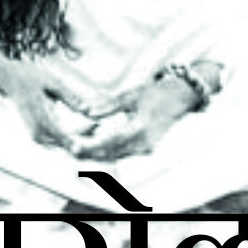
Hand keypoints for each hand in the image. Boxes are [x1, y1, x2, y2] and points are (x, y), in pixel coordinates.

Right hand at [0, 42, 97, 150]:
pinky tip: (91, 128)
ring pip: (67, 146)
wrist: (7, 79)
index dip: (89, 142)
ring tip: (103, 129)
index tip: (105, 137)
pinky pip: (62, 141)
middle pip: (70, 148)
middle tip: (110, 133)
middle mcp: (39, 134)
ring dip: (85, 140)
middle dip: (91, 143)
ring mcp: (38, 137)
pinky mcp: (40, 136)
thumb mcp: (53, 83)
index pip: (69, 141)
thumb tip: (89, 110)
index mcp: (42, 122)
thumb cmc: (28, 77)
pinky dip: (77, 137)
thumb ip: (71, 97)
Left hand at [70, 74, 198, 160]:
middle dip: (88, 150)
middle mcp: (144, 143)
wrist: (178, 98)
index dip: (90, 145)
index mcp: (141, 128)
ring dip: (96, 148)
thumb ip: (108, 105)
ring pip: (114, 154)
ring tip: (79, 136)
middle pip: (110, 152)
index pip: (110, 142)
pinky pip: (121, 151)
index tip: (74, 146)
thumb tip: (87, 111)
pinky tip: (94, 134)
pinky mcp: (145, 148)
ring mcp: (146, 148)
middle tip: (69, 143)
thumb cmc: (155, 93)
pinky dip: (106, 146)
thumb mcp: (130, 95)